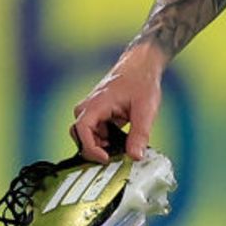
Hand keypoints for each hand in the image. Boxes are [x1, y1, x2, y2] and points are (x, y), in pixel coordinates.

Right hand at [70, 42, 164, 162]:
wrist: (140, 67)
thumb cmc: (141, 82)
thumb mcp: (145, 110)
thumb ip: (140, 134)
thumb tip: (135, 156)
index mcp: (96, 104)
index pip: (82, 130)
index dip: (91, 148)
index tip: (105, 158)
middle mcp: (88, 108)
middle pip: (81, 137)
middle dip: (96, 149)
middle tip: (116, 156)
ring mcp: (92, 112)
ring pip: (88, 137)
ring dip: (103, 145)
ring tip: (123, 146)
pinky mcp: (98, 115)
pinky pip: (96, 133)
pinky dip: (107, 141)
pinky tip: (122, 141)